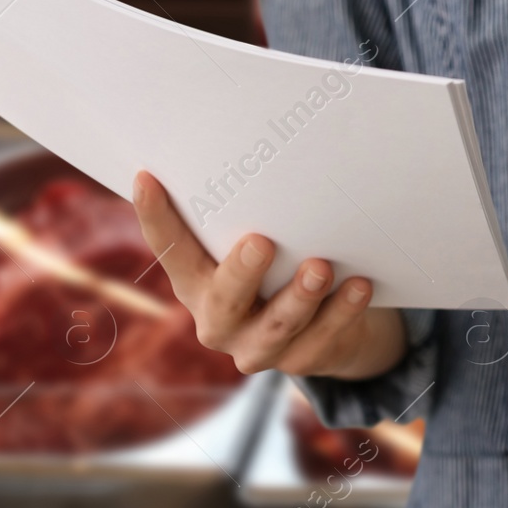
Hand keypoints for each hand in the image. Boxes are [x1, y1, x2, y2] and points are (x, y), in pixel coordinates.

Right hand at [131, 171, 406, 379]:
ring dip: (301, 296)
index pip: (170, 250)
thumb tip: (256, 147)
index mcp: (197, 284)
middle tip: (261, 242)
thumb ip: (246, 218)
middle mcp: (219, 320)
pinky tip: (360, 285)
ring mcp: (258, 346)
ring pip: (279, 325)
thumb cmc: (282, 267)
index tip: (148, 176)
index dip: (156, 217)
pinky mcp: (301, 360)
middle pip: (225, 299)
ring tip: (321, 267)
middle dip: (242, 272)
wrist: (328, 329)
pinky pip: (323, 338)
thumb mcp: (260, 247)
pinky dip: (343, 311)